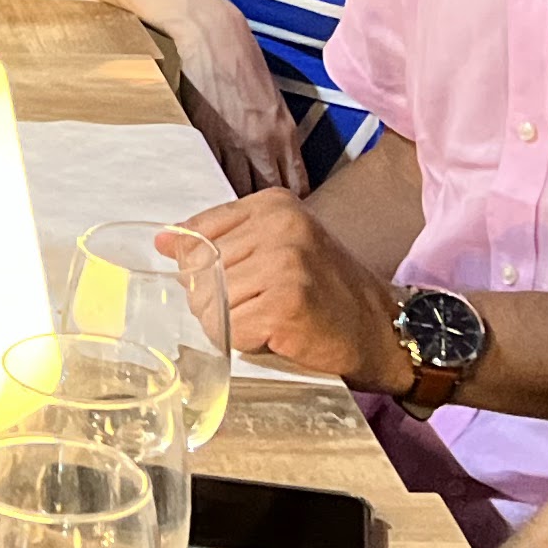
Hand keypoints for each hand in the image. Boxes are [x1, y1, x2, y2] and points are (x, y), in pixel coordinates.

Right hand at [170, 11, 309, 200]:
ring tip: (238, 219)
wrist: (214, 37)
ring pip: (240, 190)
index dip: (296, 203)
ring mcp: (233, 143)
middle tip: (263, 224)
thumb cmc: (245, 61)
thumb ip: (276, 131)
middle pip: (270, 194)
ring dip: (240, 204)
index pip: (297, 183)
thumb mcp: (273, 99)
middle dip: (268, 211)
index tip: (290, 214)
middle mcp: (263, 143)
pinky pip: (215, 174)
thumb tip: (274, 159)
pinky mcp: (206, 138)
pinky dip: (217, 187)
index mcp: (285, 131)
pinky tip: (215, 199)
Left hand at [182, 186, 404, 388]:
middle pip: (201, 270)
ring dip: (232, 323)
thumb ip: (223, 239)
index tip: (236, 281)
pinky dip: (247, 342)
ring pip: (211, 302)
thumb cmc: (327, 291)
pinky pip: (232, 330)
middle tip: (262, 306)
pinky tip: (278, 335)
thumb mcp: (279, 247)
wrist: (382, 330)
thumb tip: (165, 241)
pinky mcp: (285, 304)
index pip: (199, 233)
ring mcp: (284, 263)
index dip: (204, 267)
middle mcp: (279, 226)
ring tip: (271, 319)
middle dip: (218, 299)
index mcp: (274, 205)